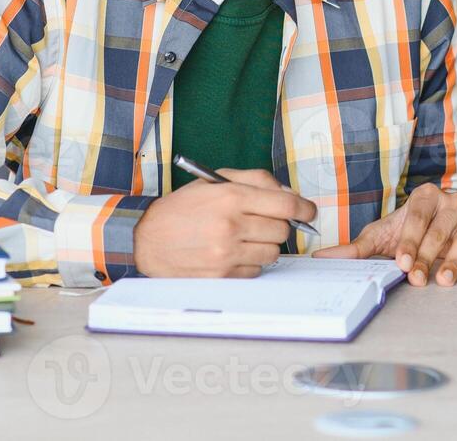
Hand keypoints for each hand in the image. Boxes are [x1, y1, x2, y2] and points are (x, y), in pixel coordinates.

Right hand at [133, 168, 317, 277]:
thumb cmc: (184, 207)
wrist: (147, 239)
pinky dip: (249, 263)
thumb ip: (256, 180)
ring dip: (265, 246)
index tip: (309, 211)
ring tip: (243, 238)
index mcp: (231, 197)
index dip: (304, 208)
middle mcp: (231, 226)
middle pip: (282, 230)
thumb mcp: (216, 180)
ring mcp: (226, 254)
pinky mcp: (221, 276)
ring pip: (272, 253)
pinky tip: (231, 254)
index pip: (286, 204)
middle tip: (262, 223)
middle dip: (278, 225)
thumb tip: (290, 195)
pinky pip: (255, 271)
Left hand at [313, 183, 456, 286]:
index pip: (416, 217)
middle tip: (417, 277)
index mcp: (424, 196)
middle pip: (439, 231)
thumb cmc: (410, 229)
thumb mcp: (384, 234)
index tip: (402, 261)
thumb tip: (321, 259)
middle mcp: (450, 202)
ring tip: (445, 280)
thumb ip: (357, 248)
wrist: (442, 221)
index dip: (410, 239)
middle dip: (427, 256)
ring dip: (455, 261)